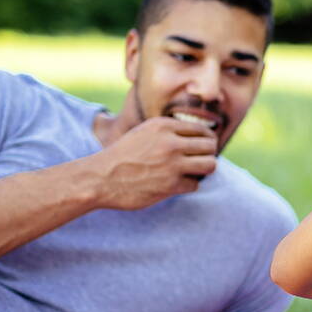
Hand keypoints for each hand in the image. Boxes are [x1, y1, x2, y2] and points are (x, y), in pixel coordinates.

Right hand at [89, 117, 218, 209]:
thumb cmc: (123, 156)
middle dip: (208, 154)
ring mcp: (172, 164)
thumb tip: (199, 137)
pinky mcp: (171, 185)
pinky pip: (195, 184)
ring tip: (194, 172)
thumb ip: (169, 131)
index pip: (202, 130)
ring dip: (204, 170)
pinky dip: (188, 186)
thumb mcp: (144, 132)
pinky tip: (176, 185)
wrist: (100, 177)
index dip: (206, 140)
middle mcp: (170, 142)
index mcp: (164, 126)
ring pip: (210, 165)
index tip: (202, 148)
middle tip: (200, 161)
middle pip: (210, 146)